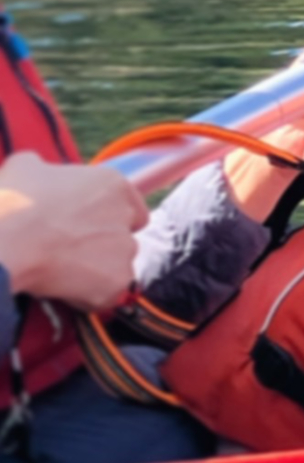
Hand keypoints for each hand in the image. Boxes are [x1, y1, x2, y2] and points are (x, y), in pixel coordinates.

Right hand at [0, 152, 148, 311]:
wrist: (4, 240)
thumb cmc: (13, 202)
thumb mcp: (25, 167)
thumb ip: (46, 170)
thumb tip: (39, 171)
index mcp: (112, 185)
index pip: (131, 207)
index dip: (109, 220)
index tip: (86, 229)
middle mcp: (126, 215)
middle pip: (122, 237)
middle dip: (100, 246)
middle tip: (66, 251)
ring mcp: (125, 249)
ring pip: (116, 265)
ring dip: (95, 270)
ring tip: (59, 270)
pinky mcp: (116, 280)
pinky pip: (107, 294)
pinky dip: (89, 296)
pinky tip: (62, 289)